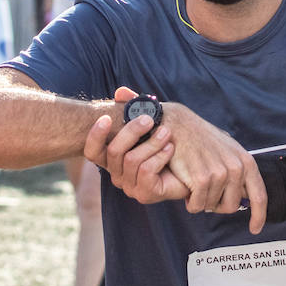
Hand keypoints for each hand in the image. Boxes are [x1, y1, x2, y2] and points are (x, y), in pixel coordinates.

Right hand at [85, 86, 188, 203]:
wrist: (192, 167)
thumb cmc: (166, 142)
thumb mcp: (149, 123)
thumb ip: (134, 108)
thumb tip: (120, 91)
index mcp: (113, 158)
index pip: (92, 151)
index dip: (96, 136)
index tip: (106, 118)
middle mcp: (117, 174)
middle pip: (114, 151)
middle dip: (132, 131)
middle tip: (149, 118)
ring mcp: (129, 186)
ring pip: (131, 160)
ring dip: (152, 143)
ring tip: (167, 132)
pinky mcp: (145, 194)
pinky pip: (146, 171)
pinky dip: (160, 156)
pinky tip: (171, 148)